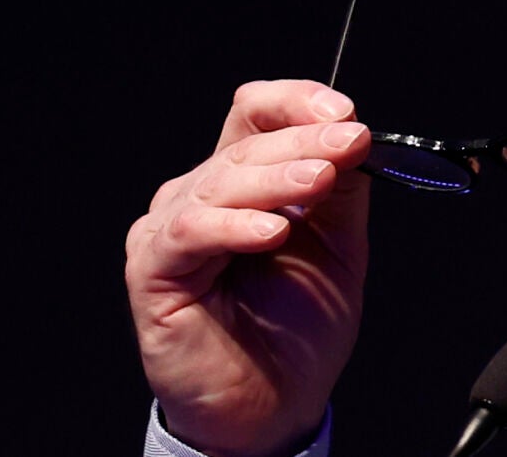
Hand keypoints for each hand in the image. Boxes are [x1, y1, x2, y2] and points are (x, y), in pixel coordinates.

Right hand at [126, 80, 370, 456]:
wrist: (273, 404)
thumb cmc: (298, 328)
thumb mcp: (337, 245)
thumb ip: (342, 190)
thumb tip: (353, 133)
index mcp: (244, 182)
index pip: (257, 114)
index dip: (297, 102)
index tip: (346, 114)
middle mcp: (201, 196)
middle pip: (244, 143)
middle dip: (304, 140)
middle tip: (347, 143)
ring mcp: (172, 230)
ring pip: (220, 181)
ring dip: (277, 177)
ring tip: (321, 179)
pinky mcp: (153, 270)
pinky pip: (190, 233)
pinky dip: (235, 226)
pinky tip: (273, 231)